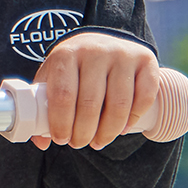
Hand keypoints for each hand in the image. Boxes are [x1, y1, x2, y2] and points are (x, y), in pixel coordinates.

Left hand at [34, 32, 159, 149]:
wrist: (103, 44)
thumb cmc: (74, 69)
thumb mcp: (52, 80)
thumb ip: (43, 107)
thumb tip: (41, 141)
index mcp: (66, 53)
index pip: (63, 95)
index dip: (62, 123)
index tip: (61, 139)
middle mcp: (96, 50)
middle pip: (91, 104)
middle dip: (84, 133)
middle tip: (79, 143)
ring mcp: (123, 54)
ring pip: (119, 106)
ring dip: (108, 132)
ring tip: (99, 141)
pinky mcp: (146, 60)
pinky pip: (144, 98)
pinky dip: (133, 119)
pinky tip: (122, 128)